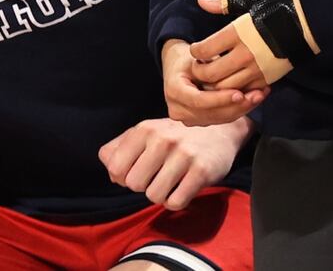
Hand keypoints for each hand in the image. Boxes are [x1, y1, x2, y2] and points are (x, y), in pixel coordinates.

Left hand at [98, 116, 250, 209]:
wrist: (221, 130)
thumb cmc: (176, 136)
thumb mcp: (147, 132)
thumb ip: (120, 147)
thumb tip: (111, 172)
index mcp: (145, 129)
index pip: (115, 167)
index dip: (123, 177)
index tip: (137, 171)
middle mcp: (163, 139)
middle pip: (133, 184)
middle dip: (143, 186)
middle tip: (156, 176)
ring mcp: (183, 154)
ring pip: (154, 196)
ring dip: (161, 194)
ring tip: (171, 181)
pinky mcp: (201, 171)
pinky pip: (175, 202)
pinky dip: (176, 201)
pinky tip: (182, 188)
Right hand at [160, 38, 266, 126]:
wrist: (178, 68)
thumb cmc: (189, 59)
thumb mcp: (196, 57)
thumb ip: (210, 70)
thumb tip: (230, 76)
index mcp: (174, 91)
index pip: (199, 100)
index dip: (220, 99)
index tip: (240, 94)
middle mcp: (178, 109)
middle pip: (211, 113)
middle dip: (237, 106)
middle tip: (258, 94)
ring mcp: (188, 118)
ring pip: (219, 118)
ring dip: (243, 109)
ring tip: (260, 95)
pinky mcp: (200, 121)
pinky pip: (222, 118)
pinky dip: (239, 110)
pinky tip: (254, 99)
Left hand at [188, 0, 274, 92]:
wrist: (307, 23)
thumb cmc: (276, 8)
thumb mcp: (249, 0)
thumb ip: (222, 4)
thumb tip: (201, 1)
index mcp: (237, 33)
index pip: (204, 50)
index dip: (195, 51)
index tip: (196, 49)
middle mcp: (244, 54)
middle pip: (210, 75)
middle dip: (200, 72)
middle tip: (200, 66)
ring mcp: (256, 70)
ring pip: (225, 89)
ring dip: (215, 85)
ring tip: (213, 76)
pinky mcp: (266, 80)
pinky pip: (243, 92)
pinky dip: (234, 91)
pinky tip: (231, 82)